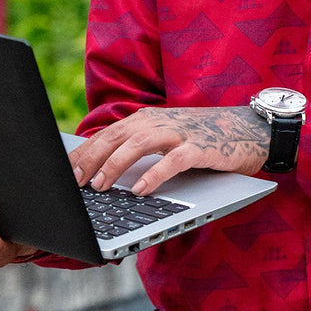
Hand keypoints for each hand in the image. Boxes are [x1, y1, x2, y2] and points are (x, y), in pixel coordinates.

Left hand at [68, 106, 269, 197]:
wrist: (248, 129)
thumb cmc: (202, 139)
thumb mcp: (165, 139)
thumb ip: (138, 149)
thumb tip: (103, 172)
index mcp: (146, 120)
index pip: (106, 135)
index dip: (83, 154)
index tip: (63, 173)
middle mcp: (158, 122)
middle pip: (115, 138)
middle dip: (90, 160)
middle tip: (72, 183)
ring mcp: (179, 134)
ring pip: (138, 145)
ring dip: (115, 165)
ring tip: (100, 186)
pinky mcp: (200, 148)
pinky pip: (172, 161)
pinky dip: (154, 175)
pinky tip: (141, 190)